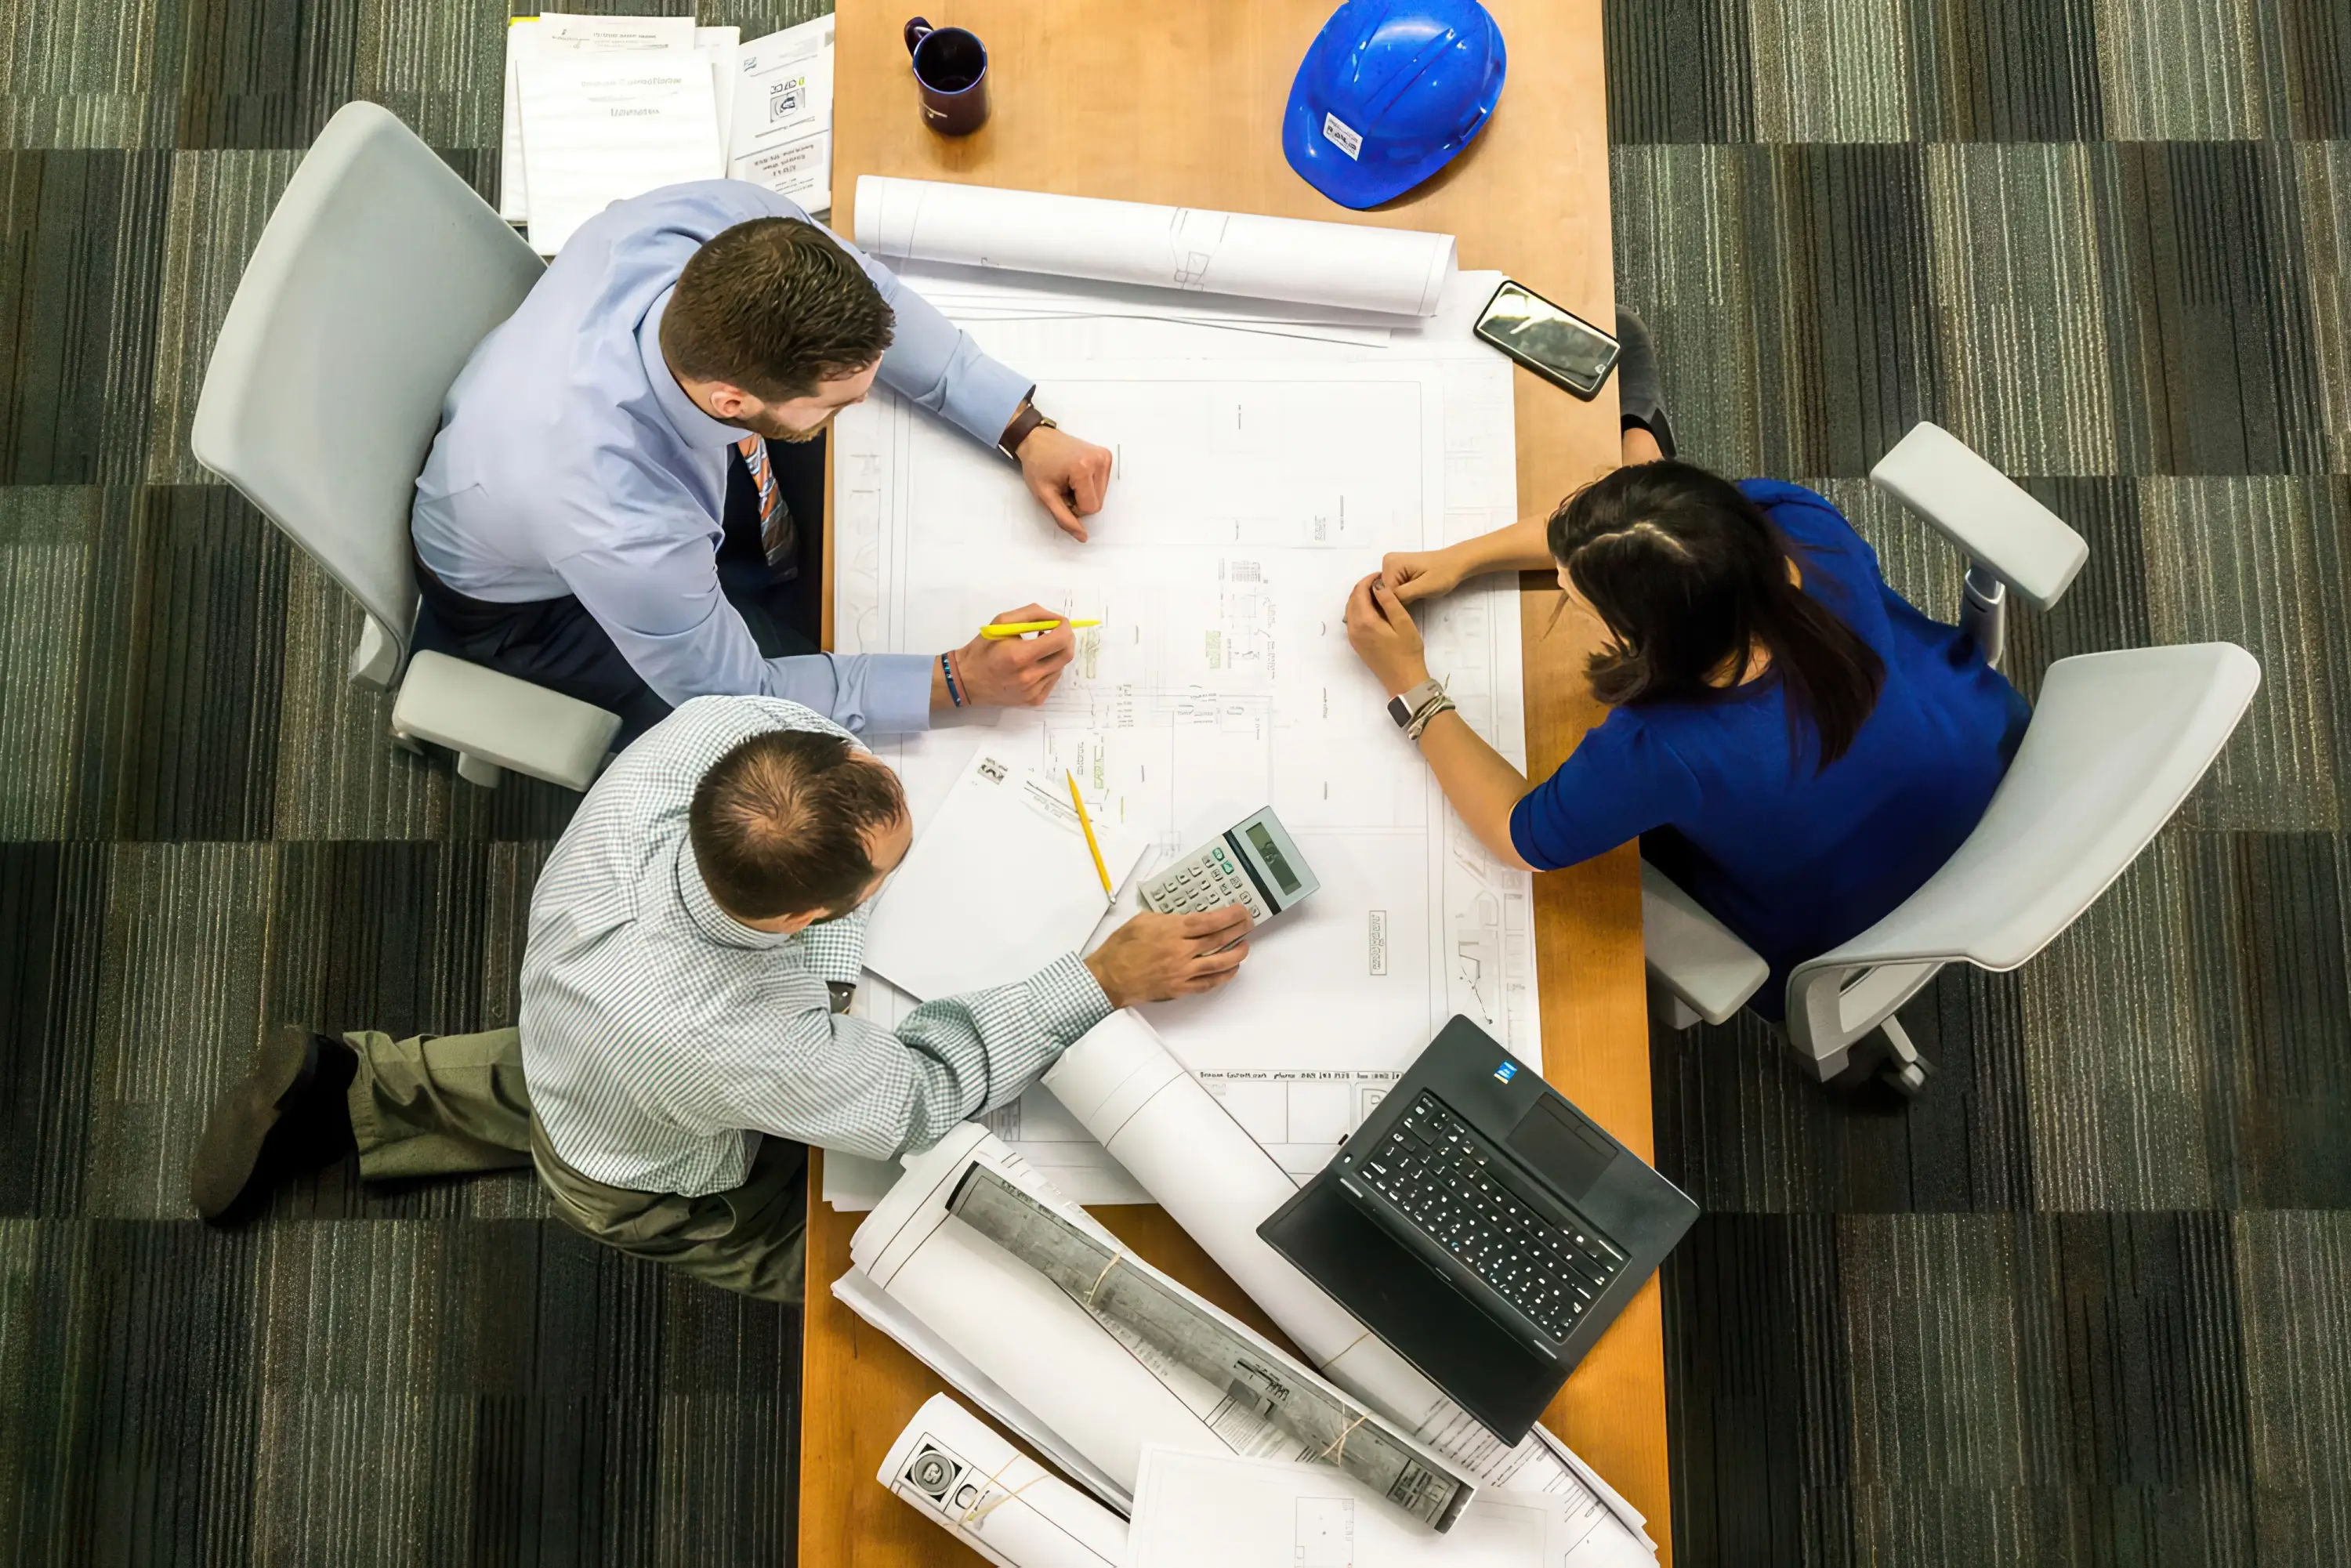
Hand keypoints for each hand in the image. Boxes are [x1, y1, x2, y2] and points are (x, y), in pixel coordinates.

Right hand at [950, 604, 1075, 707]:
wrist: (967, 680)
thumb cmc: (982, 649)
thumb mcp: (1001, 622)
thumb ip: (1031, 614)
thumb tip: (1056, 618)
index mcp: (1019, 656)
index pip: (1059, 640)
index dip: (1065, 628)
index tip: (1060, 622)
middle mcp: (1029, 677)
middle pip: (1066, 655)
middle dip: (1066, 639)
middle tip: (1056, 632)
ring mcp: (1033, 691)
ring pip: (1060, 667)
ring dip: (1055, 654)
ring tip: (1038, 649)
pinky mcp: (1034, 700)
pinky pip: (1052, 680)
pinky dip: (1049, 668)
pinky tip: (1034, 664)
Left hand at [1016, 425, 1112, 541]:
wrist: (1037, 439)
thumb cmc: (1037, 465)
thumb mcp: (1045, 496)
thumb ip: (1064, 518)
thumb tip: (1083, 537)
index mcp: (1083, 468)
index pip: (1091, 508)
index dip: (1074, 508)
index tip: (1060, 495)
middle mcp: (1099, 460)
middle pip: (1098, 502)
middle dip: (1080, 501)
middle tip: (1064, 487)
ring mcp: (1104, 456)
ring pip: (1101, 495)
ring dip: (1085, 493)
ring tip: (1069, 480)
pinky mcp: (1106, 455)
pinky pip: (1103, 483)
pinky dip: (1090, 485)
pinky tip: (1076, 474)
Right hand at [1084, 907, 1252, 1007]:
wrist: (1108, 977)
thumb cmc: (1120, 948)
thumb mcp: (1142, 920)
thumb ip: (1167, 918)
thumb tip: (1185, 918)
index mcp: (1171, 931)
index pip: (1209, 921)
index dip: (1229, 916)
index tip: (1240, 911)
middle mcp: (1180, 952)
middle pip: (1218, 940)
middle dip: (1238, 930)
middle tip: (1248, 924)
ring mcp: (1182, 972)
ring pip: (1219, 964)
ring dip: (1236, 954)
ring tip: (1244, 946)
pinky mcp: (1179, 988)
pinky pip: (1207, 983)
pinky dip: (1222, 977)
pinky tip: (1230, 970)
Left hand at [1344, 573, 1430, 696]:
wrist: (1404, 680)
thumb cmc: (1408, 652)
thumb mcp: (1403, 623)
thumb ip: (1389, 602)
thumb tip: (1378, 585)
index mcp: (1364, 622)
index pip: (1360, 592)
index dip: (1369, 580)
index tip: (1381, 575)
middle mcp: (1354, 629)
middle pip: (1352, 599)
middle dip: (1363, 587)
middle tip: (1380, 582)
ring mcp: (1353, 638)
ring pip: (1350, 609)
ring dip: (1360, 598)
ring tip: (1378, 593)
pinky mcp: (1356, 644)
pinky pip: (1353, 620)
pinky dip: (1360, 609)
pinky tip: (1374, 609)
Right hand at [1381, 547, 1464, 605]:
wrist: (1456, 563)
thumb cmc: (1443, 574)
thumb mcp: (1424, 587)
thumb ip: (1402, 595)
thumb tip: (1383, 603)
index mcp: (1390, 563)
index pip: (1383, 593)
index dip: (1395, 604)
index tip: (1409, 607)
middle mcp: (1386, 562)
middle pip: (1384, 592)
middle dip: (1396, 601)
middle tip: (1415, 601)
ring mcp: (1391, 566)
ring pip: (1388, 592)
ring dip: (1399, 599)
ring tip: (1415, 597)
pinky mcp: (1397, 571)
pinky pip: (1393, 588)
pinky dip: (1401, 595)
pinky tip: (1412, 595)